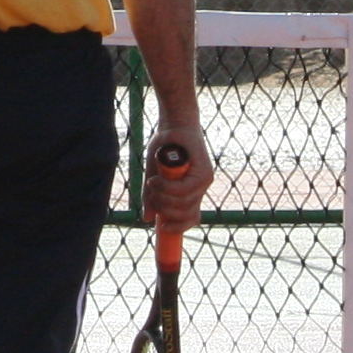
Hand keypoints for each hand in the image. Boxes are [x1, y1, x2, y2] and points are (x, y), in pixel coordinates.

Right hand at [147, 114, 213, 231]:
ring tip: (151, 184)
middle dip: (165, 211)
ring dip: (163, 198)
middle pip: (186, 215)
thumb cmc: (164, 148)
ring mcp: (204, 181)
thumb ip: (152, 196)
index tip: (162, 228)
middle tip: (151, 198)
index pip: (191, 218)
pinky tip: (155, 180)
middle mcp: (200, 189)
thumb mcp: (154, 175)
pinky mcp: (204, 172)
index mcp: (191, 192)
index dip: (179, 227)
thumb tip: (148, 218)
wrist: (174, 124)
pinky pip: (184, 190)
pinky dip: (167, 188)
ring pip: (184, 204)